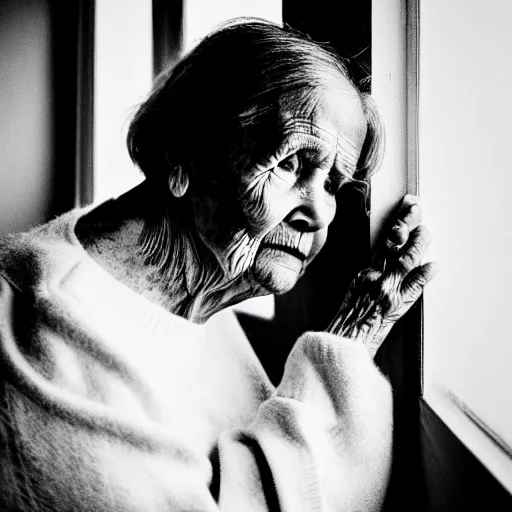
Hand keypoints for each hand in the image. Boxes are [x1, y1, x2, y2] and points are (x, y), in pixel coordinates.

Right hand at [327, 194, 436, 356]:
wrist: (342, 341)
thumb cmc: (347, 321)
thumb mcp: (354, 292)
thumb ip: (371, 277)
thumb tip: (382, 265)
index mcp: (365, 275)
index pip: (384, 243)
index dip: (397, 224)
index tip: (405, 209)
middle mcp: (376, 278)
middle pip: (395, 245)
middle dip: (408, 223)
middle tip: (416, 209)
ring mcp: (386, 290)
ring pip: (405, 259)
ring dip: (418, 243)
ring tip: (425, 231)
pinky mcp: (395, 305)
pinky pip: (413, 287)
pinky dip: (424, 275)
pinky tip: (433, 265)